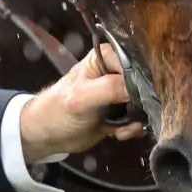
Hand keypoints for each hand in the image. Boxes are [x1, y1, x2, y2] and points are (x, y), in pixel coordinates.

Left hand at [19, 45, 144, 162]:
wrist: (48, 135)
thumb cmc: (58, 109)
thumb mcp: (81, 97)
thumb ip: (109, 88)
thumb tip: (139, 90)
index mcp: (106, 56)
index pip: (136, 63)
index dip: (141, 82)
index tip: (137, 101)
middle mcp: (116, 70)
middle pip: (144, 83)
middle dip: (140, 105)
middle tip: (130, 119)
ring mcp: (119, 91)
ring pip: (143, 103)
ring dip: (136, 120)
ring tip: (122, 129)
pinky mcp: (121, 110)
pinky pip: (138, 118)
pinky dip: (132, 128)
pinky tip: (119, 134)